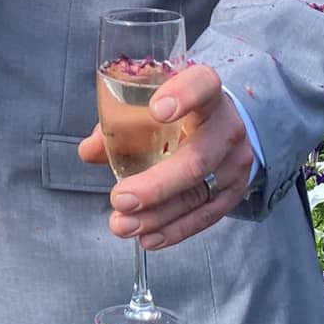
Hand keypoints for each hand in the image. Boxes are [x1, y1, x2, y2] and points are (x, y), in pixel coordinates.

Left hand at [78, 62, 253, 250]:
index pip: (202, 85)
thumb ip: (120, 122)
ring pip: (197, 194)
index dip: (184, 95)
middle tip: (120, 198)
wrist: (222, 125)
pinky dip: (174, 230)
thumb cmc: (178, 111)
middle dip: (156, 185)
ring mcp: (234, 162)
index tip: (157, 110)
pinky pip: (205, 216)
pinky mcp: (234, 192)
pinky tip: (148, 238)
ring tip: (122, 224)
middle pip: (197, 158)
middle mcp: (226, 126)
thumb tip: (89, 150)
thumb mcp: (150, 103)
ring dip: (157, 215)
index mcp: (207, 92)